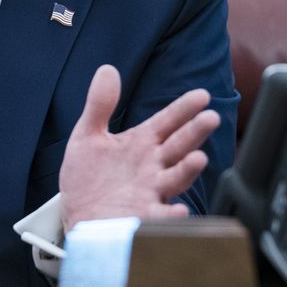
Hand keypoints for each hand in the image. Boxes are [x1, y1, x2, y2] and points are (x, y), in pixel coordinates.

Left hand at [59, 65, 218, 232]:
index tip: (201, 95)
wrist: (77, 217)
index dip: (183, 108)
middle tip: (210, 117)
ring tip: (199, 158)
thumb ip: (99, 105)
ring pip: (176, 178)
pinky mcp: (142, 217)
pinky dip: (171, 214)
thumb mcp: (87, 136)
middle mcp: (152, 166)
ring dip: (188, 169)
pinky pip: (161, 217)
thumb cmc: (87, 178)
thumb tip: (107, 69)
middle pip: (178, 146)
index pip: (167, 121)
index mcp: (141, 144)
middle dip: (194, 132)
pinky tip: (179, 209)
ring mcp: (150, 192)